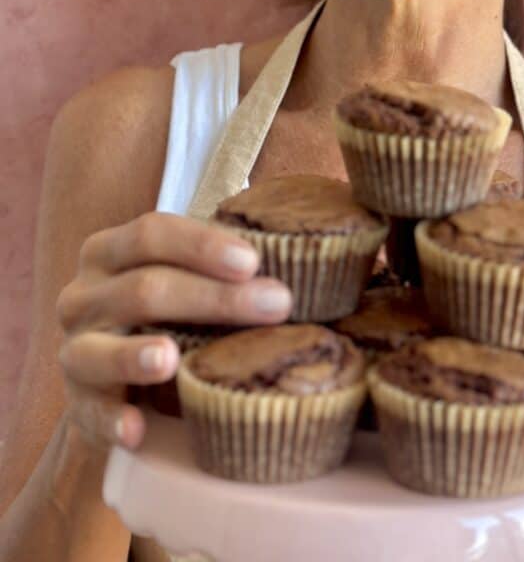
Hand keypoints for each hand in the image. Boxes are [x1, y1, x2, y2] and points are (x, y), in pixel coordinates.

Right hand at [56, 211, 291, 452]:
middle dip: (213, 298)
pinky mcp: (76, 403)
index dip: (202, 244)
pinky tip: (137, 429)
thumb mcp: (185, 277)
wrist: (115, 377)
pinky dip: (111, 421)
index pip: (152, 233)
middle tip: (275, 305)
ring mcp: (73, 350)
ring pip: (100, 349)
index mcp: (110, 251)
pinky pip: (89, 414)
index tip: (254, 261)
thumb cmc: (168, 312)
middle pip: (144, 288)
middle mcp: (83, 296)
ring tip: (172, 358)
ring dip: (136, 355)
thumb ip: (224, 263)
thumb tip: (311, 255)